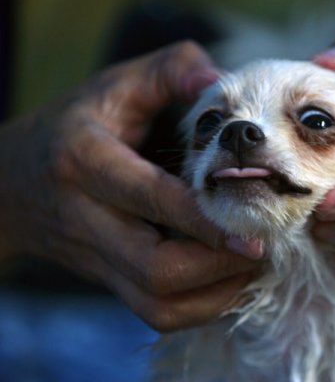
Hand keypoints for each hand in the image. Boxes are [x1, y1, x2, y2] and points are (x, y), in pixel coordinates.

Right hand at [0, 41, 262, 330]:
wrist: (13, 182)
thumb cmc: (76, 126)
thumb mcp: (115, 86)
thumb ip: (168, 70)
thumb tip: (221, 82)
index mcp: (86, 162)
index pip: (151, 198)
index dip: (205, 217)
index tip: (254, 227)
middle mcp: (88, 218)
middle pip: (155, 267)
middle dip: (218, 264)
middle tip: (261, 244)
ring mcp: (97, 257)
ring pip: (157, 302)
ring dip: (215, 292)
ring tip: (251, 263)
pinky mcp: (109, 281)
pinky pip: (157, 313)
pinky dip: (201, 307)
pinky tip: (228, 278)